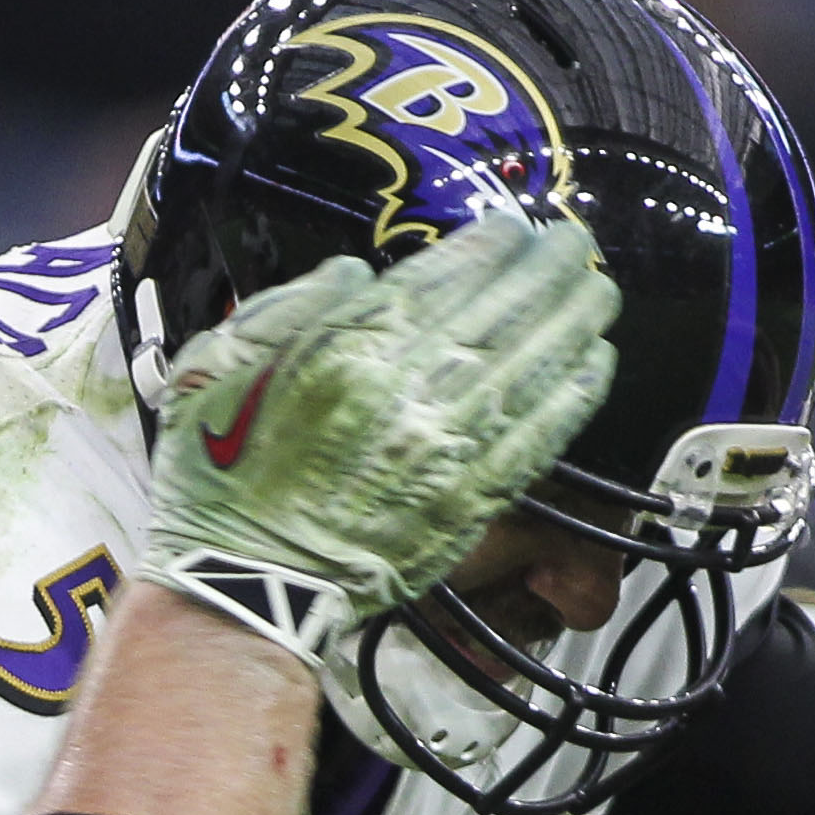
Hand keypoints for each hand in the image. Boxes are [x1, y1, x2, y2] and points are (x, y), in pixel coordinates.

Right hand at [147, 211, 617, 660]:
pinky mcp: (466, 503)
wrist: (244, 586)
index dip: (493, 246)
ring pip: (532, 368)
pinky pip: (537, 438)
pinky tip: (594, 366)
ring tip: (597, 293)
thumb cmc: (222, 480)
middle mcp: (406, 396)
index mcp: (346, 355)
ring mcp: (444, 452)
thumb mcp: (217, 368)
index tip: (514, 228)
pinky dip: (573, 399)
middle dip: (549, 271)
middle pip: (502, 313)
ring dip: (576, 324)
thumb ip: (290, 308)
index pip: (445, 278)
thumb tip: (359, 274)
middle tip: (574, 244)